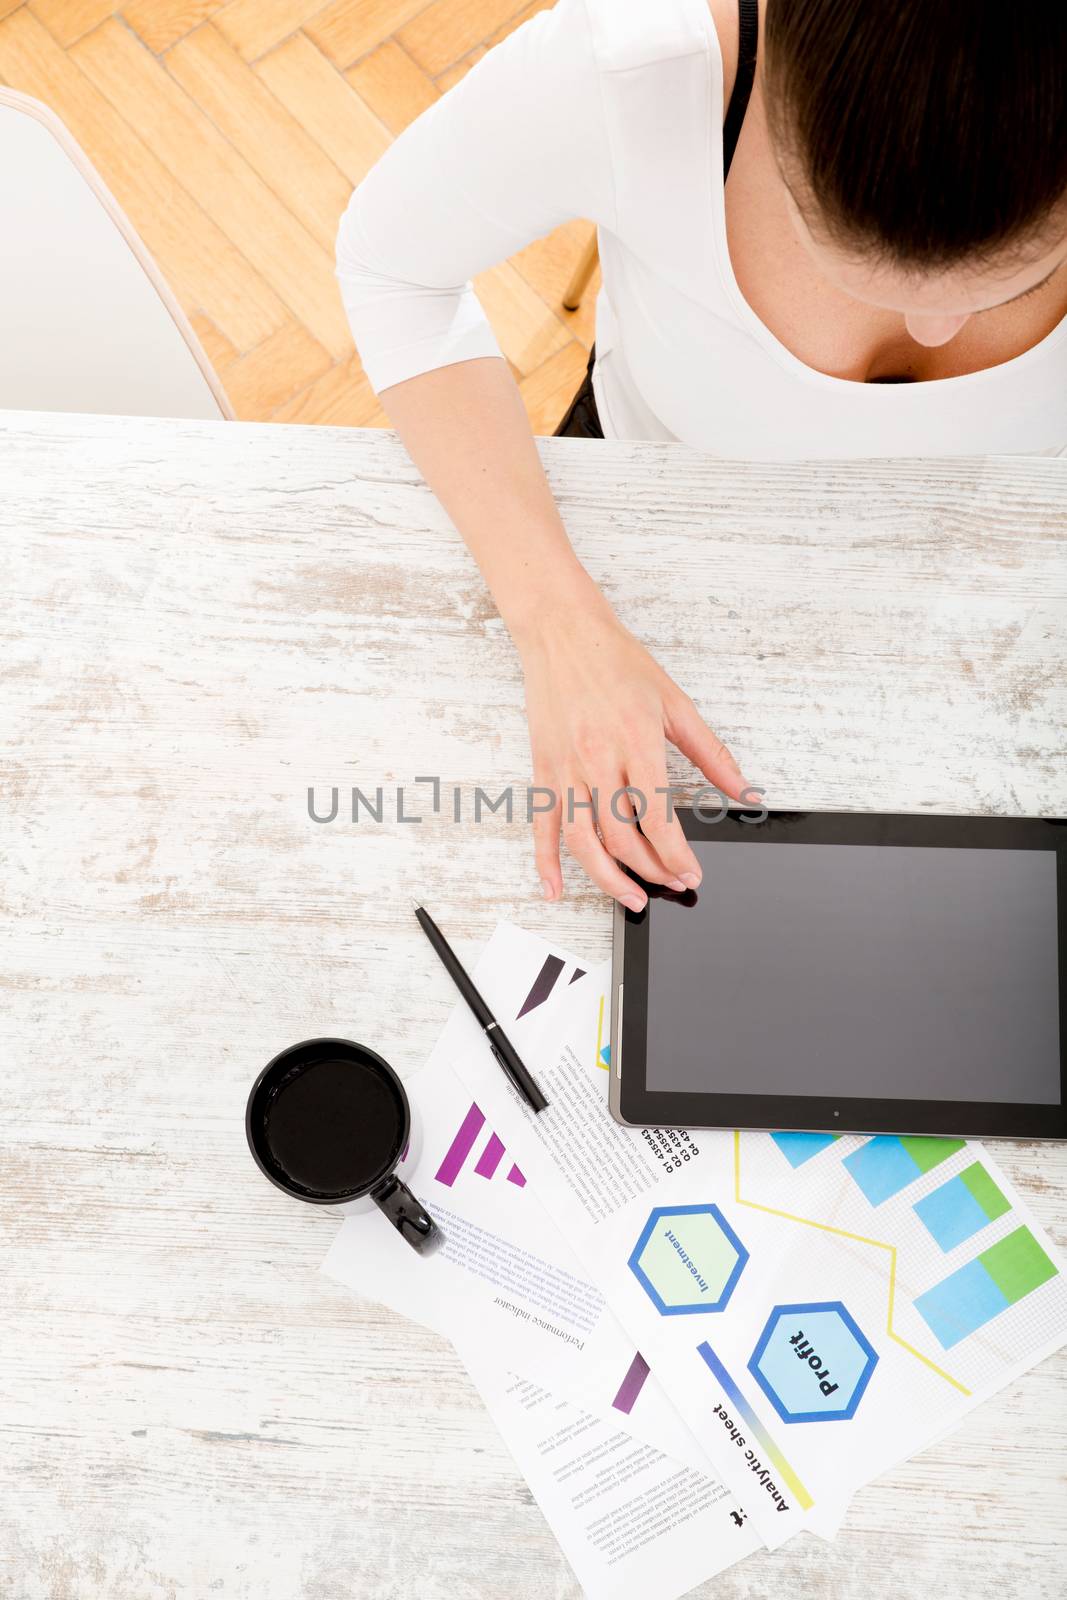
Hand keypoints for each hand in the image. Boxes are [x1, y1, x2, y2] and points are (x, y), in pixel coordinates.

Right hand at [519, 597, 751, 908]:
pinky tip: (556, 889)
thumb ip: (712, 753)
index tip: (692, 873)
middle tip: (673, 884)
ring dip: (608, 879)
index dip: (677, 856)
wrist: (563, 633)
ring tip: (631, 900)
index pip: (657, 819)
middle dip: (652, 871)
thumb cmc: (617, 662)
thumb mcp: (676, 703)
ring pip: (583, 842)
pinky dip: (546, 863)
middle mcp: (597, 760)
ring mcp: (566, 769)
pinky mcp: (543, 771)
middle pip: (623, 838)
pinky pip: (542, 826)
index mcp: (635, 743)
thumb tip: (743, 791)